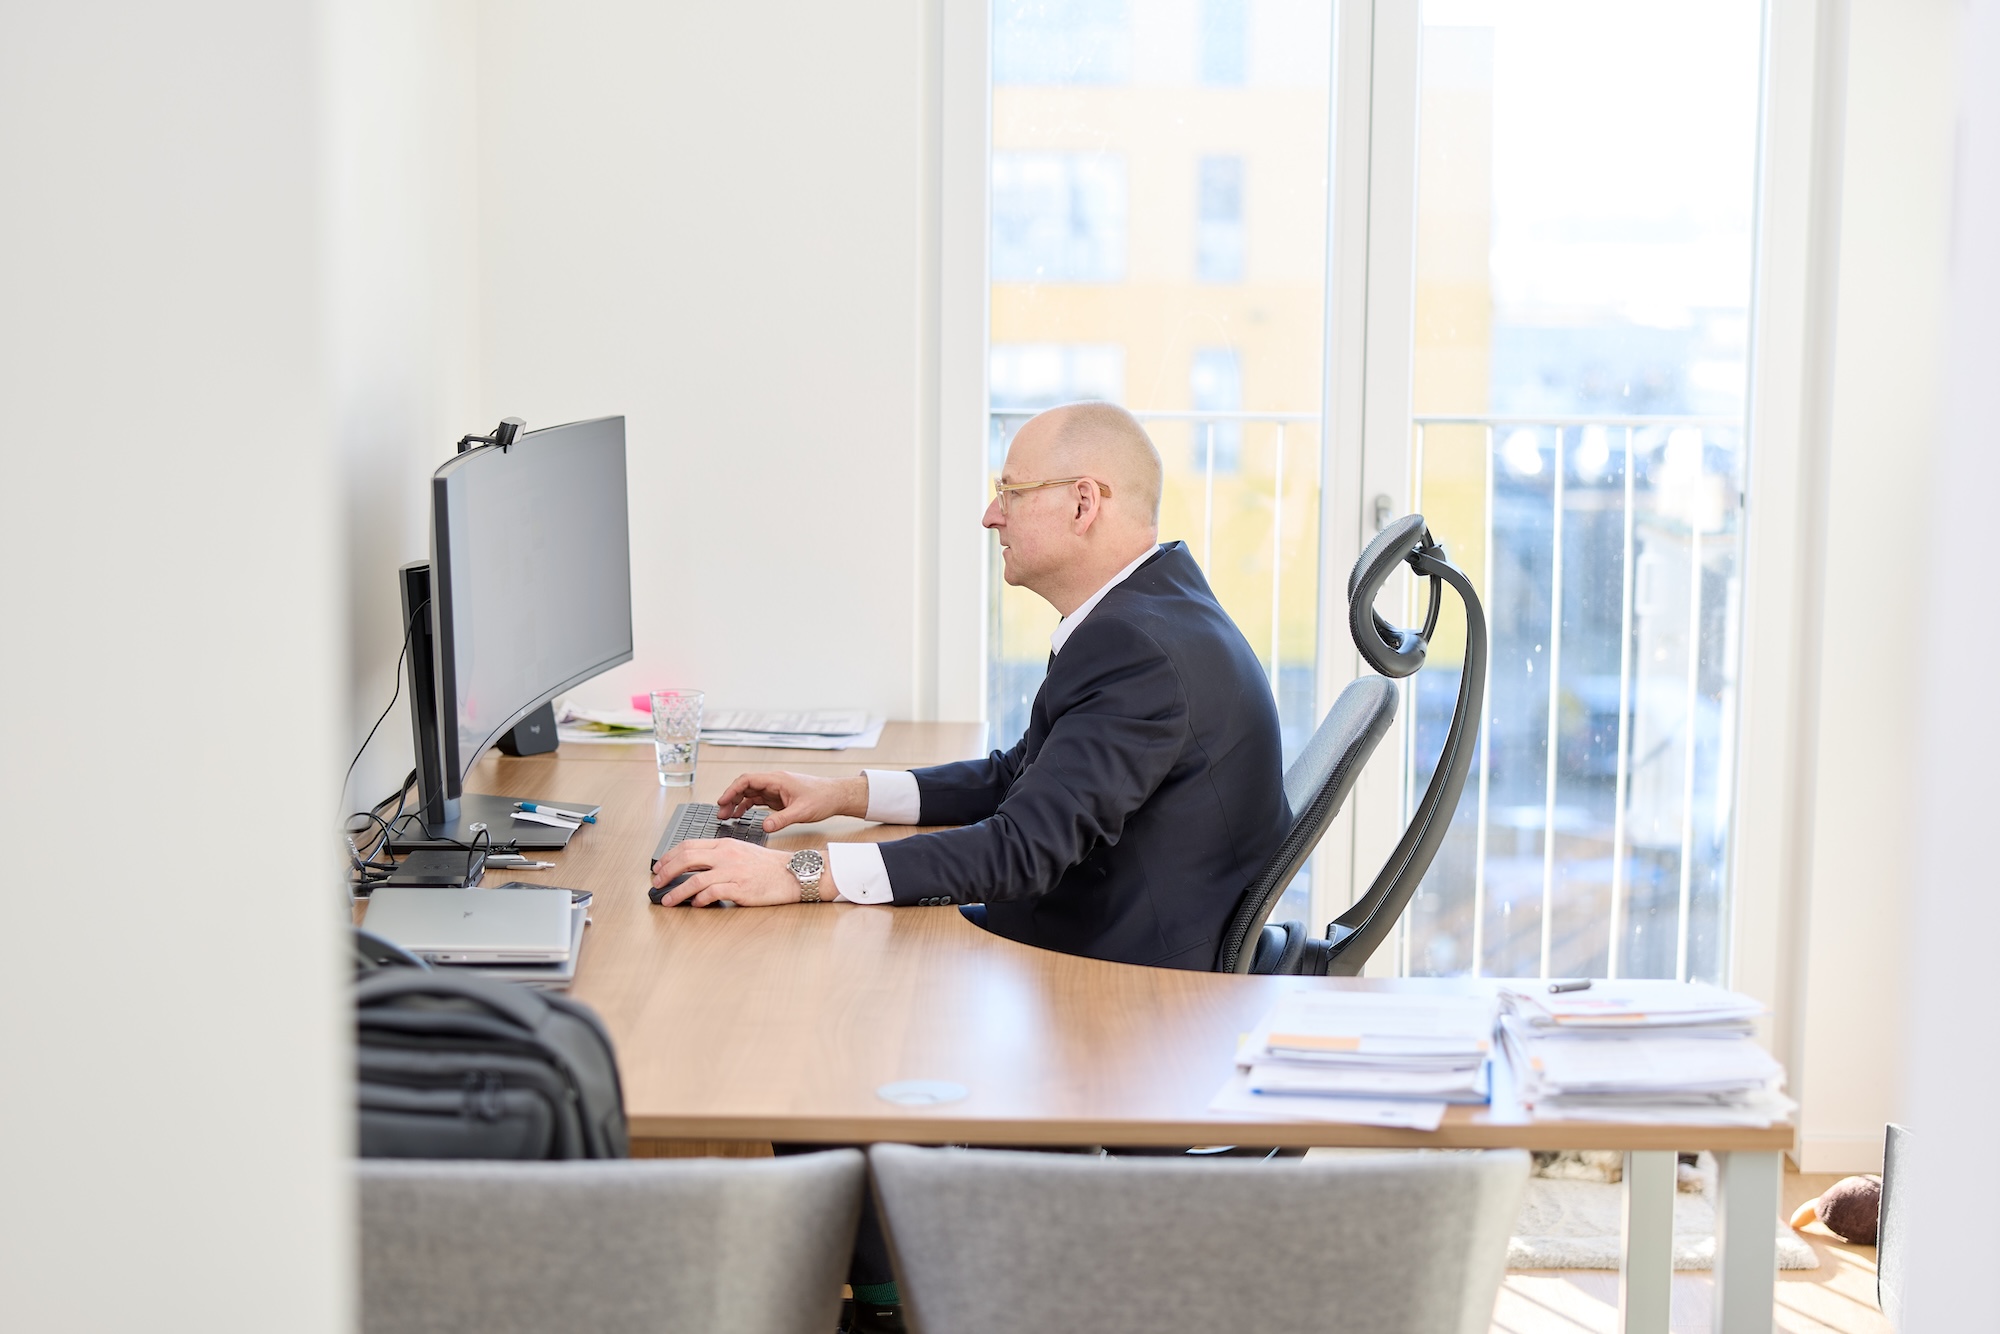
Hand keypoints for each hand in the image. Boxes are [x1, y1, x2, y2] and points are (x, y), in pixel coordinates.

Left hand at [649, 839, 831, 906]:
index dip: (669, 857)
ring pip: (694, 880)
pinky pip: (712, 894)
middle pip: (686, 859)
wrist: (792, 873)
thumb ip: (719, 855)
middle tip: (656, 883)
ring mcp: (733, 872)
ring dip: (676, 892)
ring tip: (668, 901)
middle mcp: (726, 855)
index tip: (659, 868)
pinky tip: (695, 904)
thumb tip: (694, 867)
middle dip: (666, 872)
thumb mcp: (741, 851)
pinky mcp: (740, 889)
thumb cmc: (768, 866)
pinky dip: (699, 900)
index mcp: (725, 844)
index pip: (688, 845)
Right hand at [714, 770, 867, 831]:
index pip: (748, 780)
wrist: (836, 796)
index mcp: (777, 780)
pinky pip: (758, 800)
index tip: (722, 801)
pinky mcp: (779, 797)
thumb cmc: (822, 798)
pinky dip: (748, 807)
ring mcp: (776, 789)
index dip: (732, 790)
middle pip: (746, 786)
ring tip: (726, 816)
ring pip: (750, 793)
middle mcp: (774, 782)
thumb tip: (765, 827)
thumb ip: (782, 820)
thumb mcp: (801, 811)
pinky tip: (741, 815)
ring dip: (738, 803)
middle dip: (731, 798)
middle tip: (721, 813)